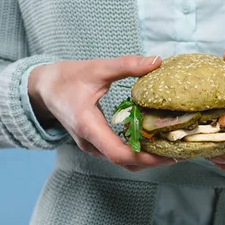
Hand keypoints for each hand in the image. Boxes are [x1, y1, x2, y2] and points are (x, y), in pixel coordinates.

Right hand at [28, 55, 176, 171]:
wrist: (43, 88)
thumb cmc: (66, 78)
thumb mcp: (97, 68)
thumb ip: (127, 65)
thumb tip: (157, 62)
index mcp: (89, 127)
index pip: (120, 154)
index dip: (147, 158)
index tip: (171, 154)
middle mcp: (90, 143)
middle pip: (126, 162)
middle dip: (154, 160)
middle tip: (181, 150)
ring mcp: (91, 145)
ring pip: (123, 161)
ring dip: (147, 157)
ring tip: (173, 146)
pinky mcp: (94, 142)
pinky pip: (118, 153)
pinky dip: (137, 150)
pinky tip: (154, 139)